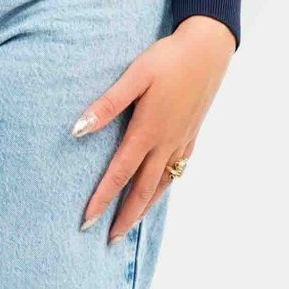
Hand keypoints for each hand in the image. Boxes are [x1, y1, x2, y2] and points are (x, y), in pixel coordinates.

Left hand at [71, 14, 234, 240]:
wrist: (210, 48)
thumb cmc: (169, 58)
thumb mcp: (135, 76)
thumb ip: (107, 105)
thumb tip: (78, 130)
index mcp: (148, 131)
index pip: (119, 175)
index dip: (101, 200)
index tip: (86, 222)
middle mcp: (166, 143)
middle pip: (142, 191)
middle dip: (124, 217)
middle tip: (108, 239)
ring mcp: (182, 141)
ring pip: (161, 185)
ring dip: (144, 208)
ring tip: (129, 225)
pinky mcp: (192, 134)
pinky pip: (177, 171)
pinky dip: (164, 188)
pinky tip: (159, 190)